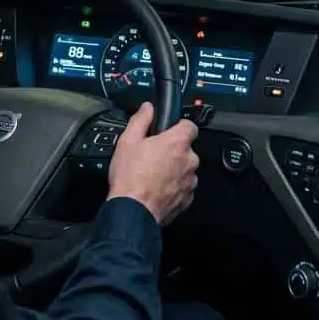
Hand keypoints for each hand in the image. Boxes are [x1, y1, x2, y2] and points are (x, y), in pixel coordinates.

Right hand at [107, 102, 199, 225]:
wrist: (132, 211)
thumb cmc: (130, 177)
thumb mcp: (128, 141)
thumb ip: (141, 120)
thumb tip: (148, 108)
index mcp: (177, 143)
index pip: (190, 126)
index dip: (179, 126)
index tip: (168, 131)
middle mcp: (189, 160)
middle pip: (186, 149)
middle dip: (173, 151)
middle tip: (153, 156)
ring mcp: (190, 181)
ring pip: (185, 169)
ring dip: (174, 169)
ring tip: (153, 175)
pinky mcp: (187, 199)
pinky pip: (183, 187)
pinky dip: (174, 187)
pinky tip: (157, 188)